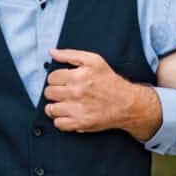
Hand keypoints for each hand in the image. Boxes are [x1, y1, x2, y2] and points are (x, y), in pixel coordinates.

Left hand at [44, 49, 158, 138]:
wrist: (126, 103)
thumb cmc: (110, 81)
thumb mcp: (94, 60)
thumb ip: (70, 54)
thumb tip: (52, 52)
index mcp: (78, 76)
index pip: (51, 77)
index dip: (57, 79)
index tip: (65, 81)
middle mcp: (76, 92)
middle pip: (49, 93)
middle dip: (56, 92)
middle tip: (66, 92)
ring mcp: (77, 109)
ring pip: (51, 109)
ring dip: (56, 106)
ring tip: (66, 104)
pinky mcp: (80, 123)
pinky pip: (58, 124)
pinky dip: (61, 120)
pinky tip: (69, 114)